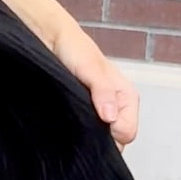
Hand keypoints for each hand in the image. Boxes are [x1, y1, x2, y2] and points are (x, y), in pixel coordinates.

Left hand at [51, 24, 139, 150]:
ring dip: (88, 133)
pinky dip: (79, 129)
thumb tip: (110, 117)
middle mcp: (117, 107)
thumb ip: (103, 91)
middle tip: (80, 121)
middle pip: (116, 139)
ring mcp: (101, 111)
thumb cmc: (75, 49)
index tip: (93, 122)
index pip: (127, 133)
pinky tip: (68, 120)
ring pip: (101, 136)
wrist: (53, 40)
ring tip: (72, 118)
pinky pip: (87, 130)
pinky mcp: (85, 112)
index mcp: (127, 98)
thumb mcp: (91, 69)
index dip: (111, 133)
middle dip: (100, 136)